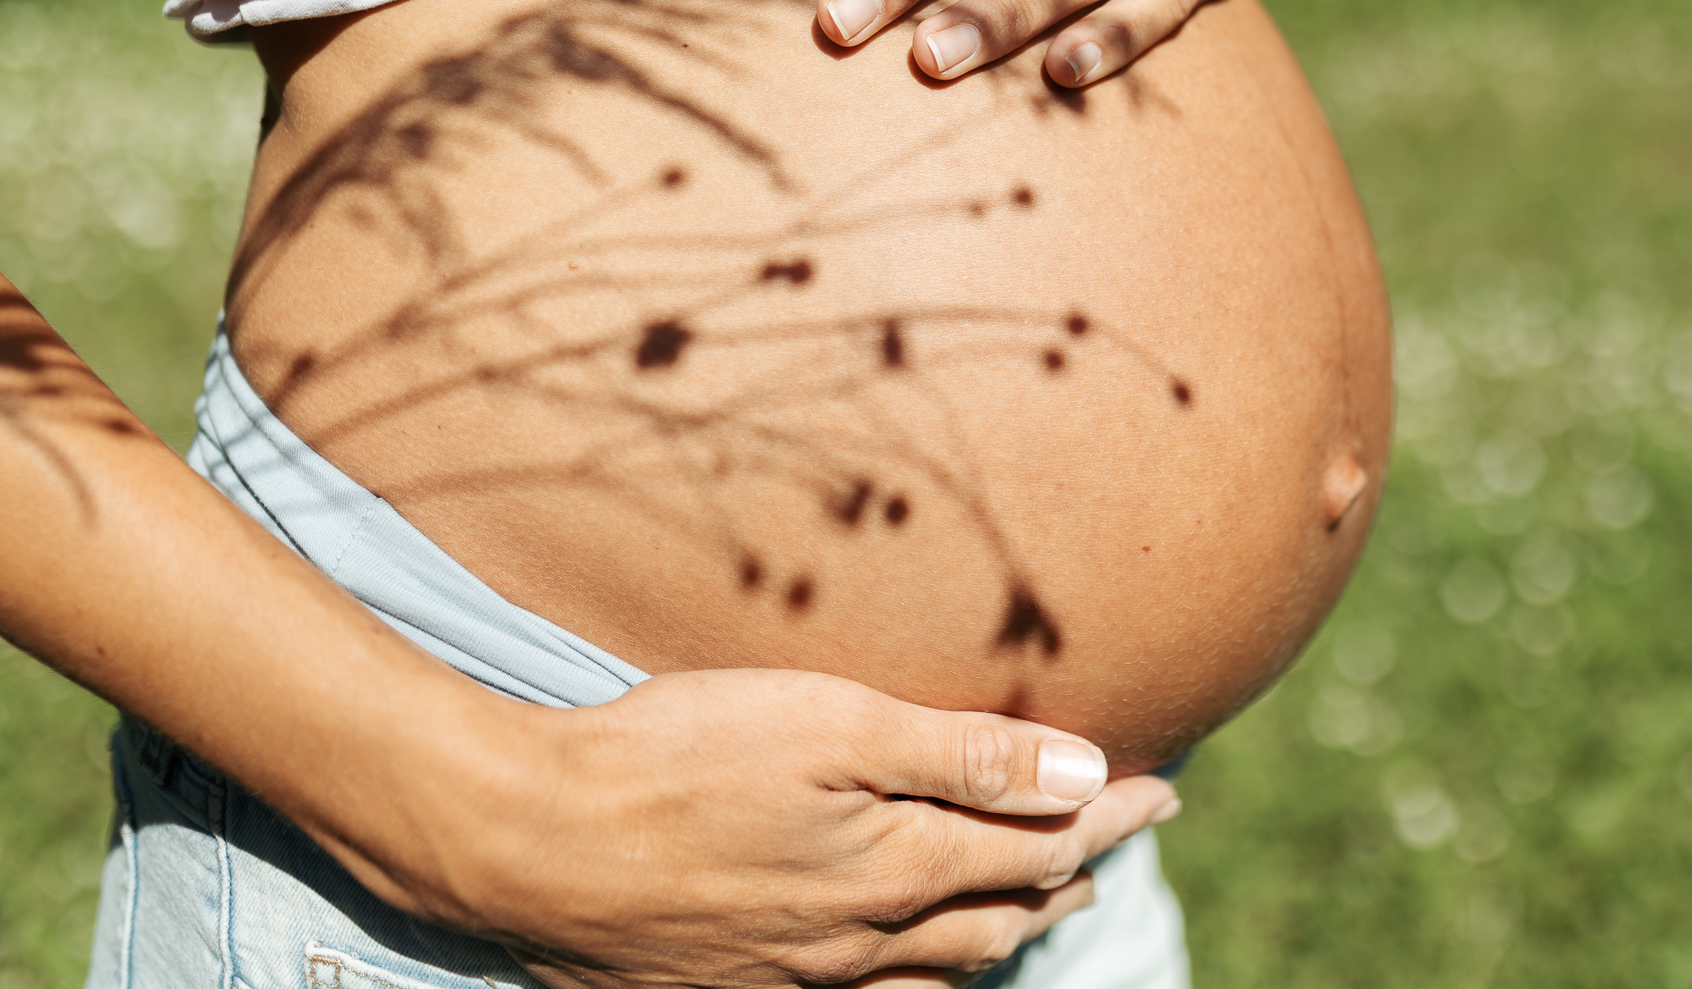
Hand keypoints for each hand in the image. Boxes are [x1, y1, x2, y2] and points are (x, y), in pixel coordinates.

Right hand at [447, 670, 1180, 987]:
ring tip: (1041, 902)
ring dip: (1004, 927)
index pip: (1040, 844)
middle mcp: (862, 937)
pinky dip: (919, 972)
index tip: (1162, 789)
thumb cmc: (678, 757)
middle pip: (1001, 914)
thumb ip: (962, 755)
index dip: (1109, 815)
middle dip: (1071, 874)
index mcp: (895, 866)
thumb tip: (1085, 777)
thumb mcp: (830, 727)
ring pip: (940, 965)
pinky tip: (910, 959)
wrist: (529, 840)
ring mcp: (801, 973)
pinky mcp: (743, 984)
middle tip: (1115, 839)